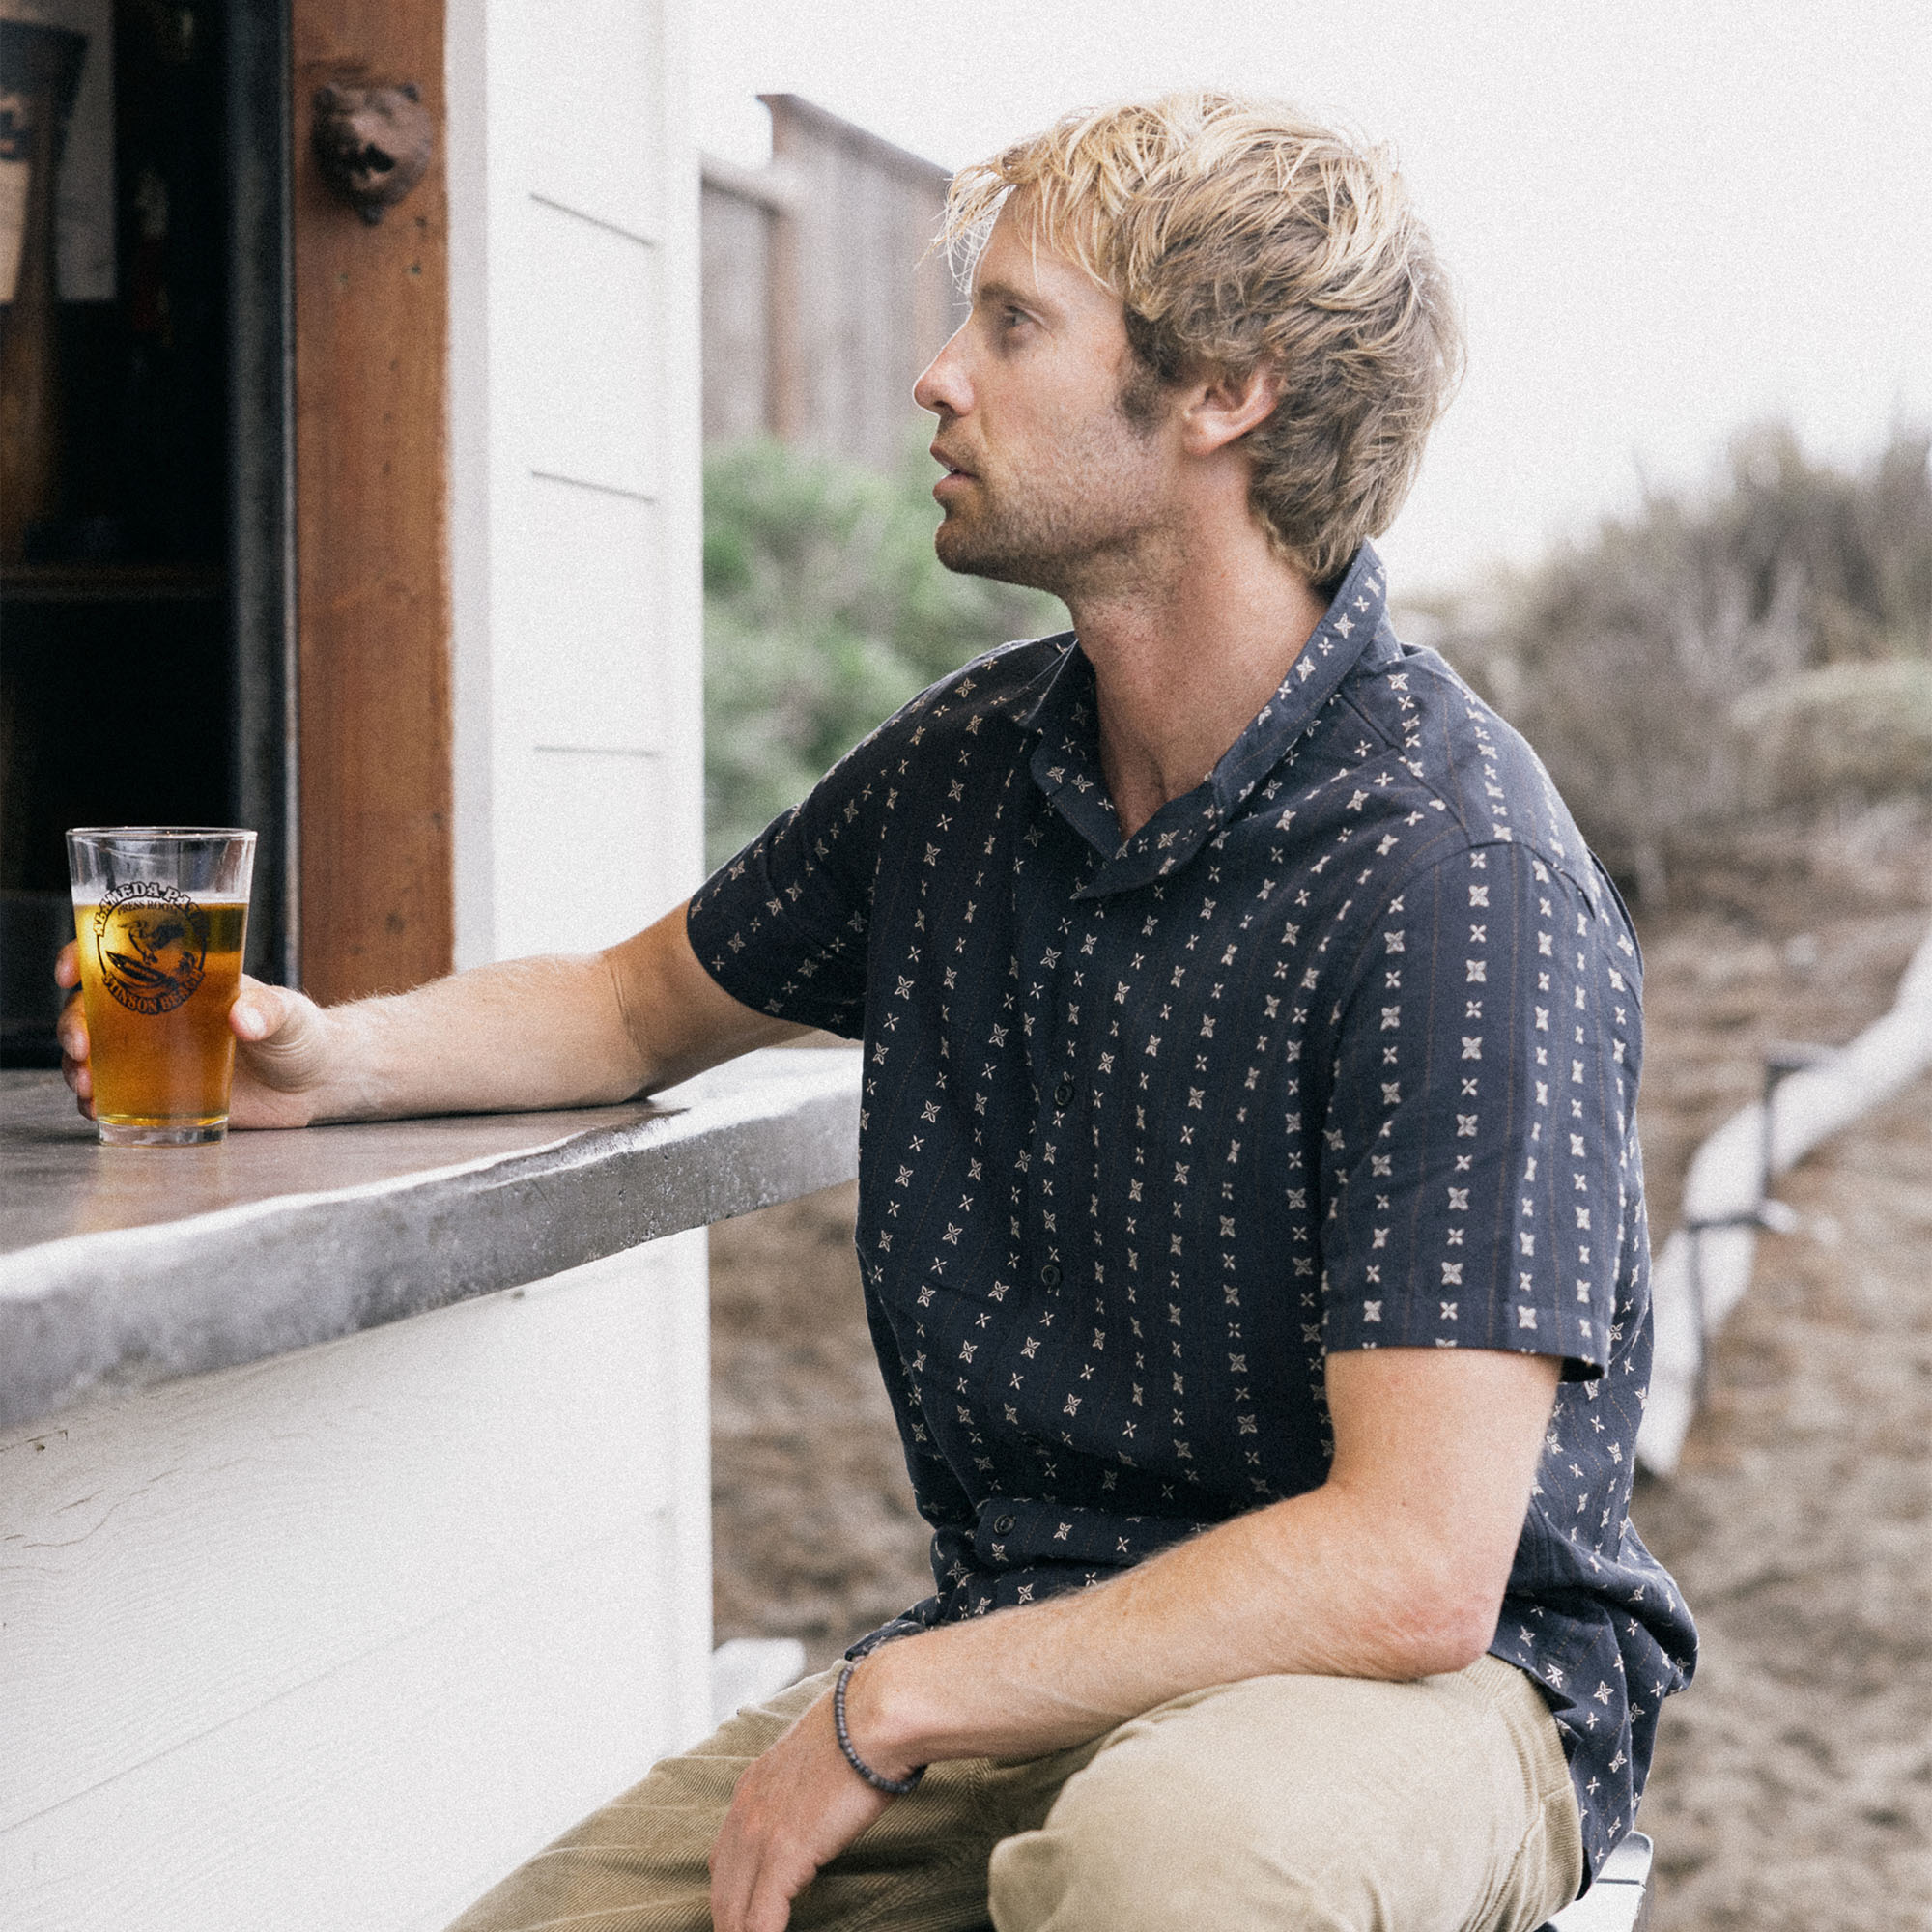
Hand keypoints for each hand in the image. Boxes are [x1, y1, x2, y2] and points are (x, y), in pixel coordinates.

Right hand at [56, 941, 336, 1128]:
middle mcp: (154, 1013)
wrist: (315, 1084)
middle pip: (89, 1008)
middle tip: (81, 1044)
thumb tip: (242, 1016)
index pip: (116, 955)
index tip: (69, 973)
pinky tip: (95, 1108)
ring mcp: (153, 1055)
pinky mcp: (160, 1093)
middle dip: (71, 1023)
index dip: (81, 956)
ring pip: (92, 1054)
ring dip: (76, 1066)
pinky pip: (111, 1096)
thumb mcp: (288, 1014)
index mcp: (178, 978)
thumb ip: (268, 1011)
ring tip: (85, 1083)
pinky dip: (94, 1101)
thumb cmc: (301, 1034)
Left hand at [707, 1688, 897, 1931]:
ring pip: (733, 1910)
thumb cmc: (859, 1731)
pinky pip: (761, 1920)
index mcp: (751, 1787)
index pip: (723, 1859)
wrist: (872, 1719)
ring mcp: (760, 1834)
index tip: (741, 1915)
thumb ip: (802, 1788)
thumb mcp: (813, 1757)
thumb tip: (818, 1808)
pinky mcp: (784, 1855)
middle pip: (721, 1890)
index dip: (730, 1895)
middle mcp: (745, 1811)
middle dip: (729, 1922)